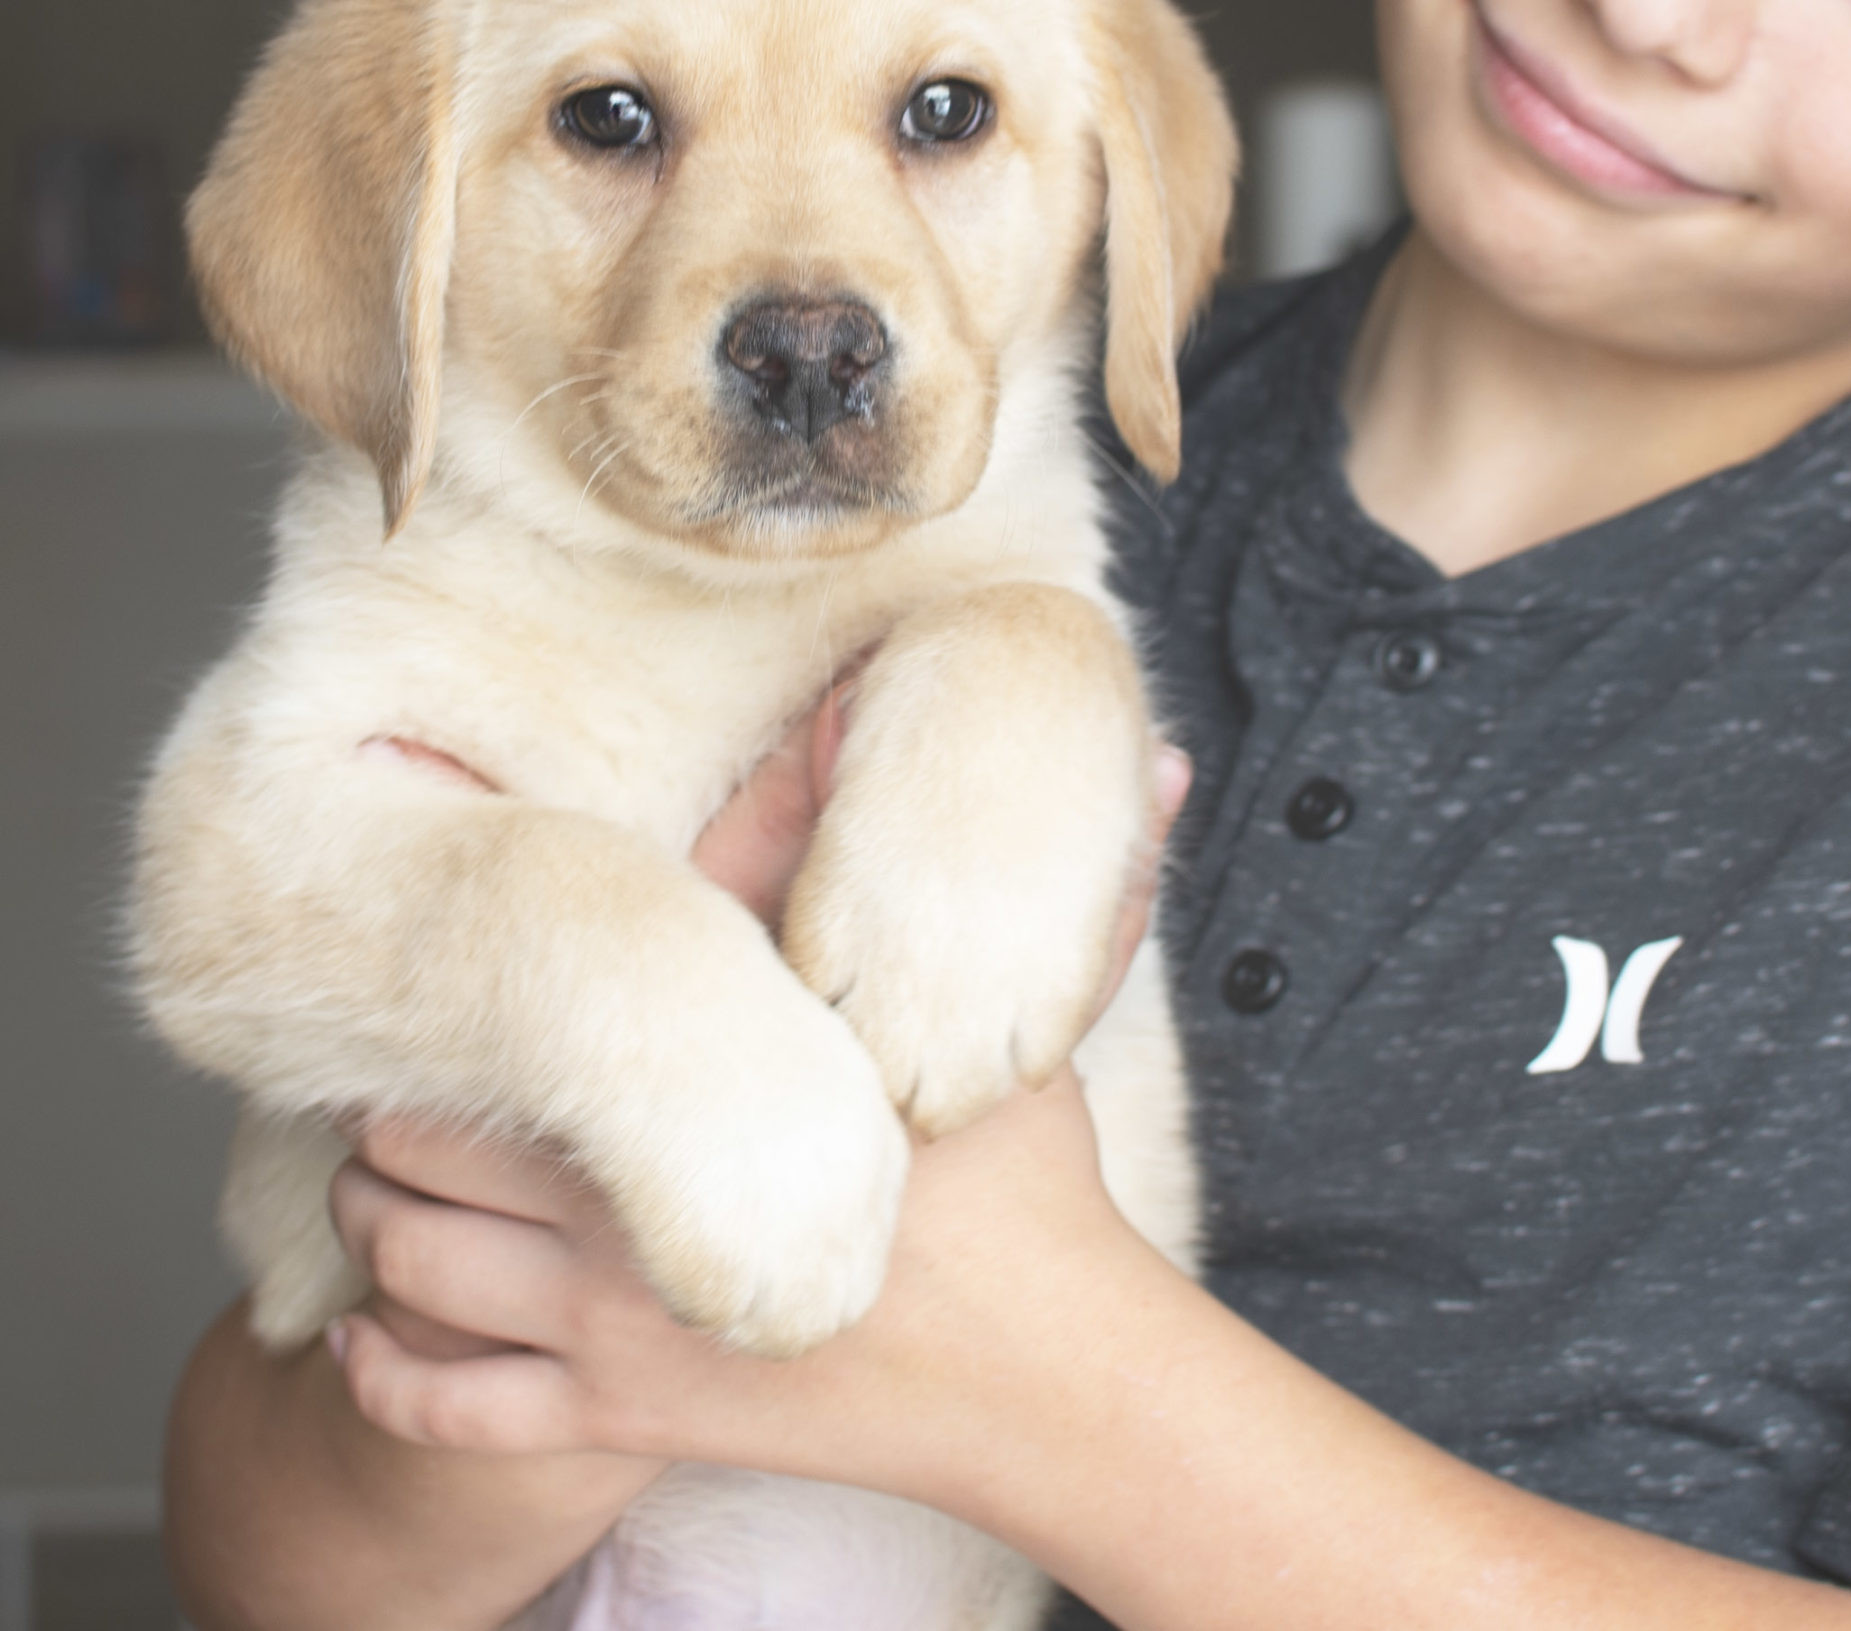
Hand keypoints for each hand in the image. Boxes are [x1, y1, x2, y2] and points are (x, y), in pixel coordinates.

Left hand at [325, 709, 1191, 1459]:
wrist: (1048, 1380)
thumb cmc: (1034, 1190)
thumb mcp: (1028, 1017)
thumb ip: (1062, 886)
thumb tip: (1154, 752)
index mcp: (720, 1078)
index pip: (538, 1006)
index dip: (470, 977)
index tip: (451, 954)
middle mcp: (640, 1191)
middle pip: (426, 1128)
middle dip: (406, 1094)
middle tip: (426, 1066)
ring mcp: (619, 1314)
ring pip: (407, 1260)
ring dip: (380, 1216)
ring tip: (398, 1180)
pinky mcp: (621, 1417)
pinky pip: (441, 1409)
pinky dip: (383, 1370)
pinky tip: (378, 1335)